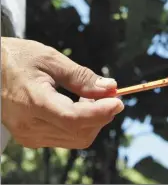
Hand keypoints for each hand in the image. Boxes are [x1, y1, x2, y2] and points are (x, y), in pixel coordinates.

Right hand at [1, 37, 123, 148]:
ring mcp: (29, 135)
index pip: (75, 119)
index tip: (118, 101)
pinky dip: (81, 125)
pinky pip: (66, 138)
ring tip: (91, 98)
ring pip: (76, 139)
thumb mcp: (51, 59)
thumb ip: (82, 77)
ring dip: (93, 121)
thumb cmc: (17, 59)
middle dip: (101, 116)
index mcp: (33, 102)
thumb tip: (110, 88)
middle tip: (107, 95)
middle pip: (80, 133)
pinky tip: (79, 106)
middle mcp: (30, 126)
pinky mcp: (31, 138)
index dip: (101, 112)